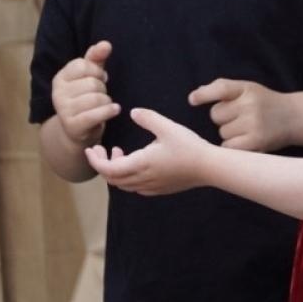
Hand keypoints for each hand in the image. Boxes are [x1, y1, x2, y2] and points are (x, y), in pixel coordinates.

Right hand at [51, 40, 119, 144]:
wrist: (77, 131)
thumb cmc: (85, 98)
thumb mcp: (89, 76)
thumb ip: (96, 58)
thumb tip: (106, 44)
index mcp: (60, 78)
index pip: (82, 65)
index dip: (97, 71)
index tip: (99, 78)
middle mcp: (58, 93)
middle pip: (92, 82)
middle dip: (103, 88)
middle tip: (99, 95)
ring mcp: (63, 110)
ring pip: (97, 98)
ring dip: (107, 101)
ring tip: (103, 105)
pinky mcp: (73, 125)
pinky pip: (97, 113)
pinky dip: (109, 111)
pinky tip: (115, 110)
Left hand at [84, 108, 212, 195]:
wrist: (210, 167)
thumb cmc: (189, 147)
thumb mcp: (168, 127)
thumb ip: (148, 118)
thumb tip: (133, 112)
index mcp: (140, 164)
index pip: (107, 169)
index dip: (95, 160)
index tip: (92, 148)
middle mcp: (142, 179)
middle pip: (112, 178)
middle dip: (103, 164)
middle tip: (104, 149)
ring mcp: (151, 186)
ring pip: (123, 184)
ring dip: (116, 171)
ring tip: (121, 154)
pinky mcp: (160, 189)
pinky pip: (136, 188)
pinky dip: (128, 178)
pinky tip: (138, 166)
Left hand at [189, 78, 291, 151]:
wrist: (295, 117)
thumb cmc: (265, 103)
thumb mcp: (249, 89)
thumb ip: (223, 89)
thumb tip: (194, 96)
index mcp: (247, 88)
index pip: (221, 88)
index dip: (204, 95)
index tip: (193, 101)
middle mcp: (251, 104)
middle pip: (216, 114)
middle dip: (224, 118)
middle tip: (242, 117)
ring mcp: (254, 123)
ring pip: (222, 132)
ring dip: (230, 133)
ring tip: (248, 129)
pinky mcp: (256, 141)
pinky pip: (229, 146)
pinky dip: (234, 146)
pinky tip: (247, 140)